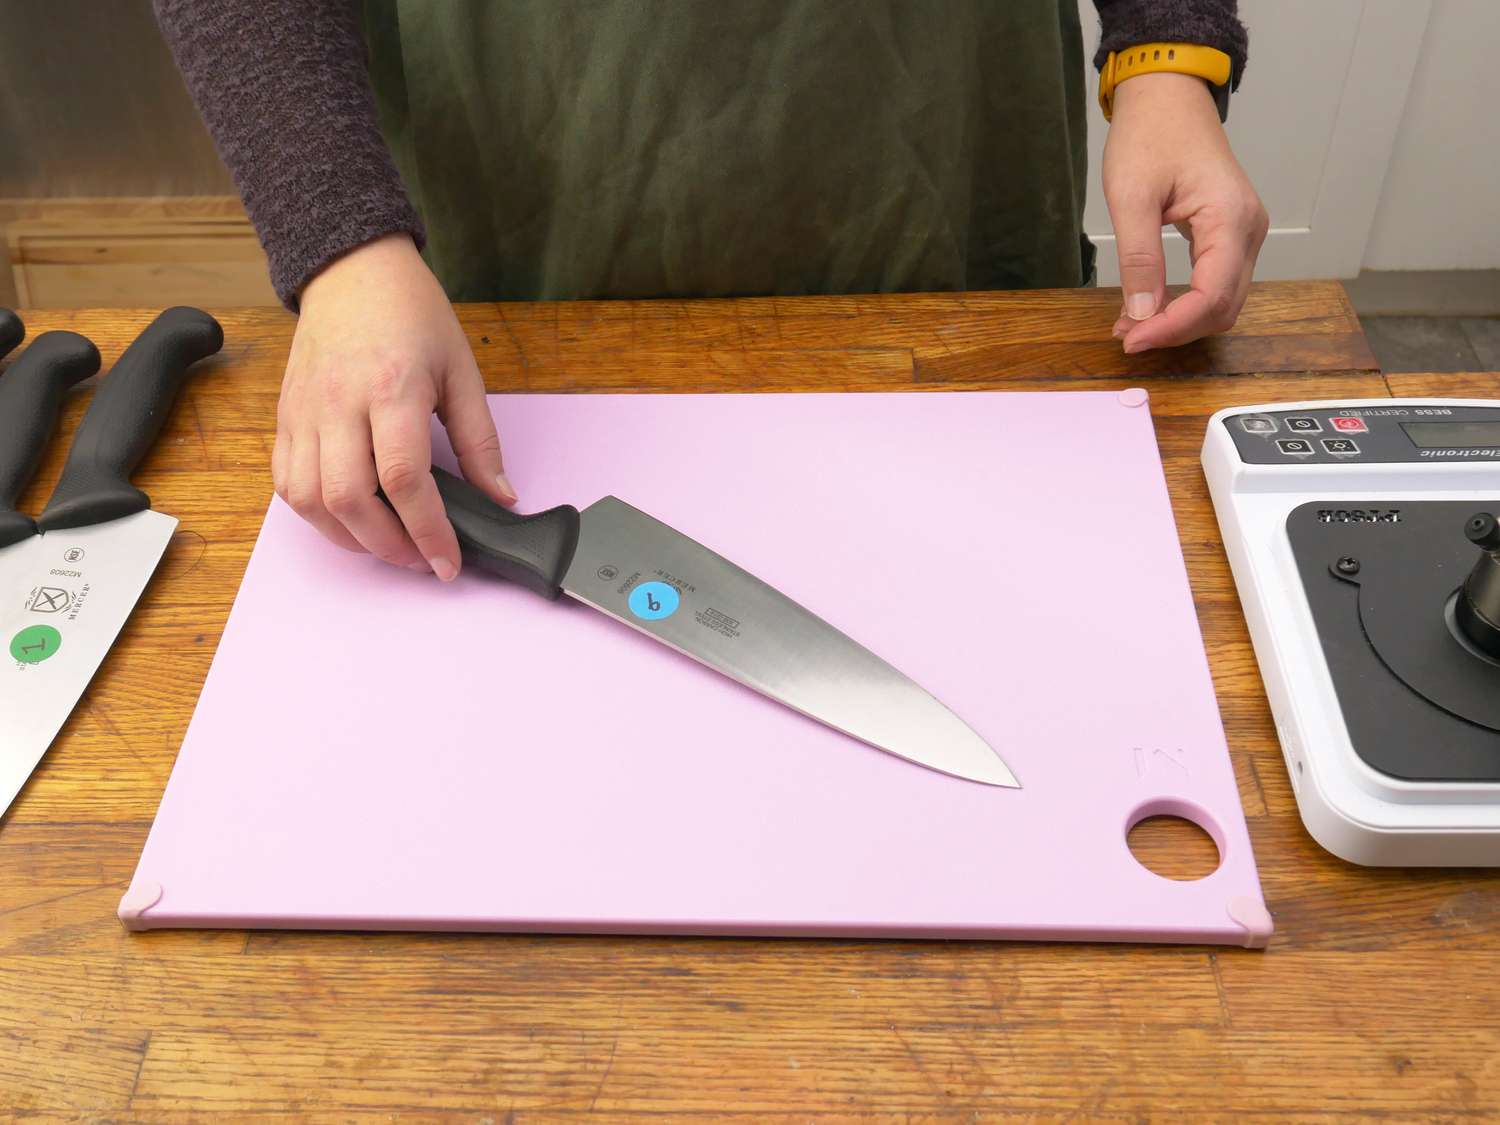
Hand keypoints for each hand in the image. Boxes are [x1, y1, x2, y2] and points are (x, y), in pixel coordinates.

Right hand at [273, 233, 516, 578]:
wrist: (351, 269)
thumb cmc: (411, 314)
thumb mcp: (461, 370)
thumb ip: (479, 440)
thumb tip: (501, 497)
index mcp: (392, 389)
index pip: (405, 480)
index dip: (428, 532)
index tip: (448, 563)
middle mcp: (339, 404)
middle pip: (350, 499)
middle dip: (389, 546)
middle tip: (420, 560)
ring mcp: (304, 412)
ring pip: (310, 500)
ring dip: (349, 538)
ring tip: (388, 545)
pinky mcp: (285, 417)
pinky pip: (287, 482)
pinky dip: (315, 514)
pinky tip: (349, 519)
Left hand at [1102, 72, 1267, 352]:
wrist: (1168, 97)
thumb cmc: (1150, 134)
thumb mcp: (1131, 197)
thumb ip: (1138, 258)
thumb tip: (1142, 313)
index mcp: (1231, 218)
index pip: (1211, 297)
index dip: (1172, 327)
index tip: (1130, 339)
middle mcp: (1249, 230)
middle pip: (1223, 307)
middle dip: (1175, 330)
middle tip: (1126, 336)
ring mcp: (1245, 233)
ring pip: (1221, 301)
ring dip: (1179, 321)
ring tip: (1132, 324)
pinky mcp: (1231, 234)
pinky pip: (1215, 283)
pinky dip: (1185, 303)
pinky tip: (1149, 307)